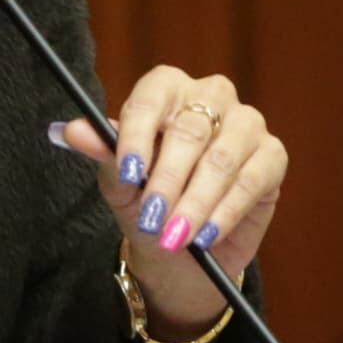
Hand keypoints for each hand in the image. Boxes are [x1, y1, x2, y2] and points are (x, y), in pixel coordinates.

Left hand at [52, 68, 282, 332]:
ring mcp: (246, 124)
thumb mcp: (120, 185)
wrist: (181, 251)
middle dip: (168, 180)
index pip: (152, 97)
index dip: (138, 135)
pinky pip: (251, 180)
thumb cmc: (148, 204)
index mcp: (167, 90)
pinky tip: (205, 235)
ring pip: (223, 157)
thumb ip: (105, 155)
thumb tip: (70, 130)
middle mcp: (211, 97)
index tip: (127, 172)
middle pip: (191, 129)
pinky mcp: (272, 156)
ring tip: (176, 236)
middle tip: (152, 218)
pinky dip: (225, 212)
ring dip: (196, 201)